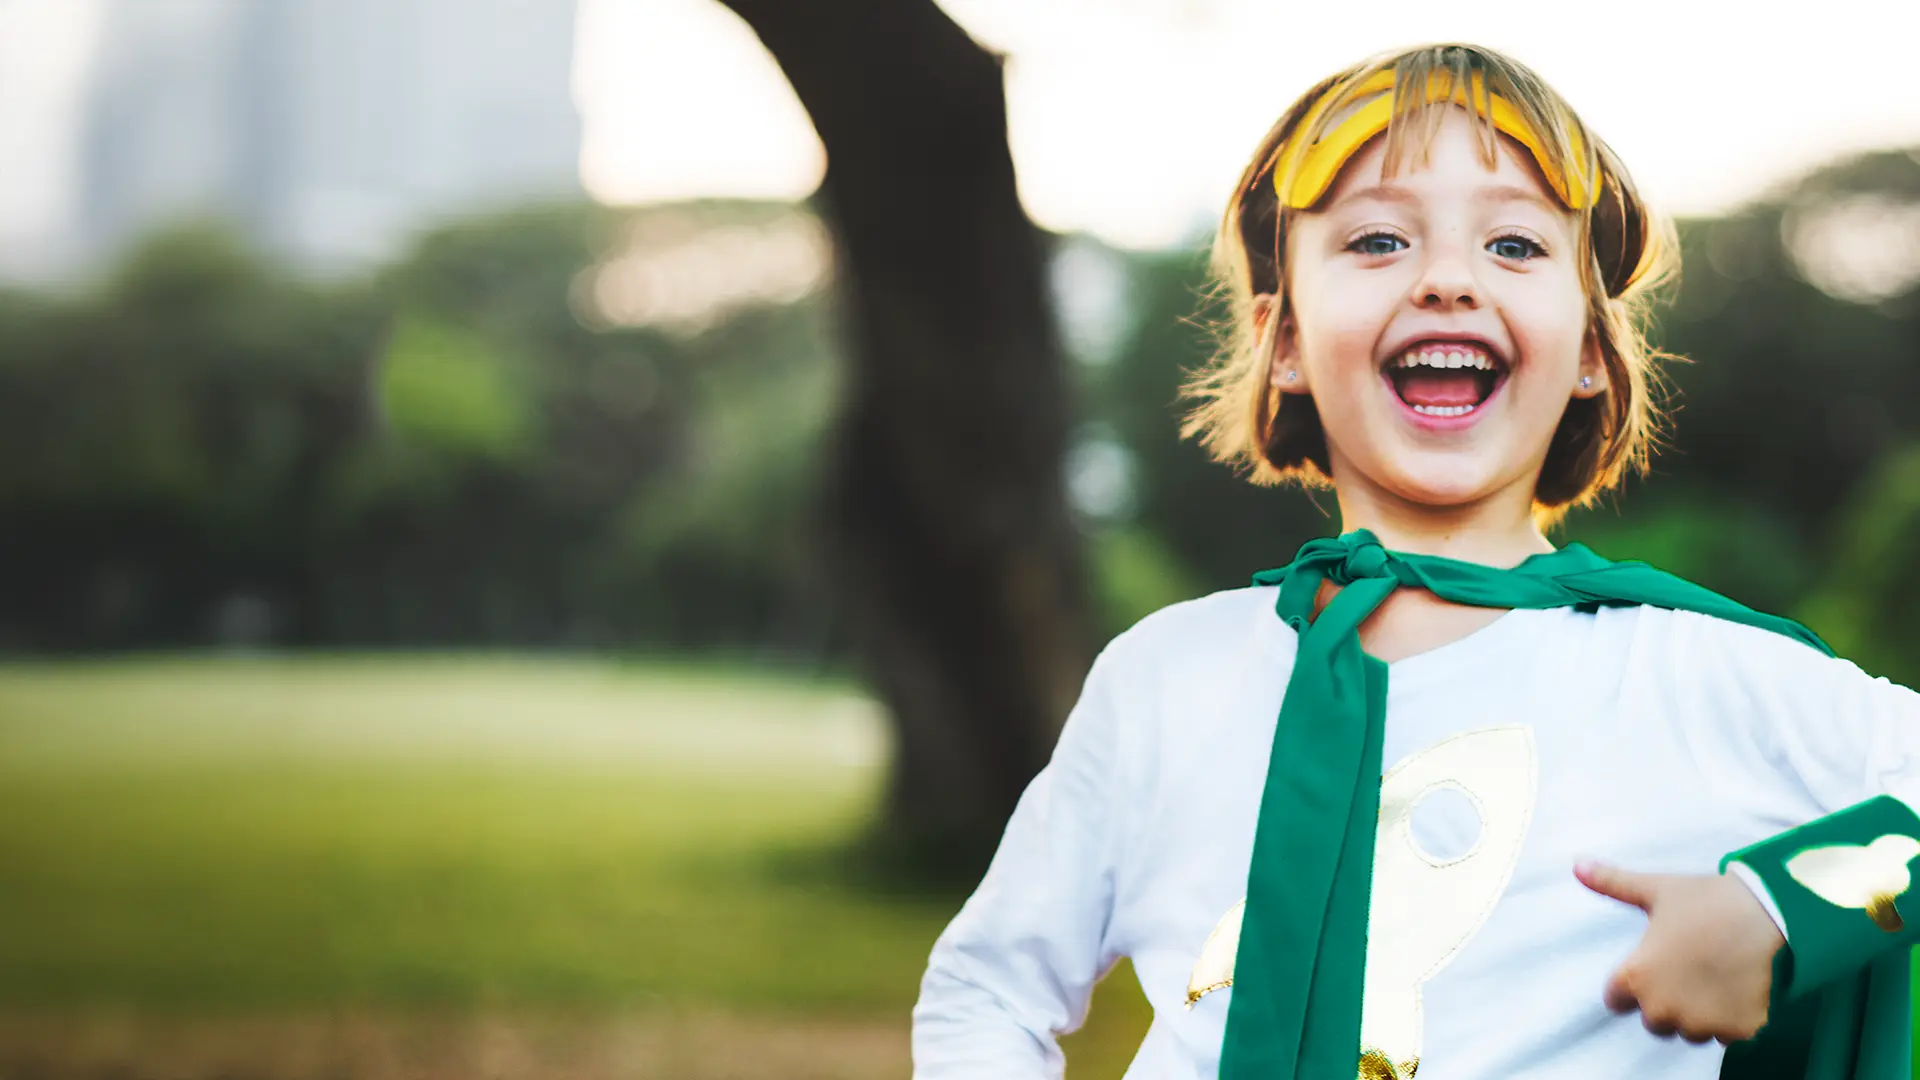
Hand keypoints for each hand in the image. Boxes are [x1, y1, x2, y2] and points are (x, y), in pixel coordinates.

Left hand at [1575, 861, 1784, 1044]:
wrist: (1766, 911)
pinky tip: (1737, 988)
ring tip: (1713, 977)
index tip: (1650, 967)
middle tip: (1686, 970)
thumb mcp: (1655, 889)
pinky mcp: (1737, 1031)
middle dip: (1664, 1002)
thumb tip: (1577, 865)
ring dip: (1697, 1014)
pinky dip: (1730, 1019)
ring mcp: (1701, 1024)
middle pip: (1653, 1021)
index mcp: (1636, 978)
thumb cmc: (1704, 899)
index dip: (1630, 984)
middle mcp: (1663, 1009)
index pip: (1615, 1001)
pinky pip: (1724, 1035)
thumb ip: (1612, 884)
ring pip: (1690, 1031)